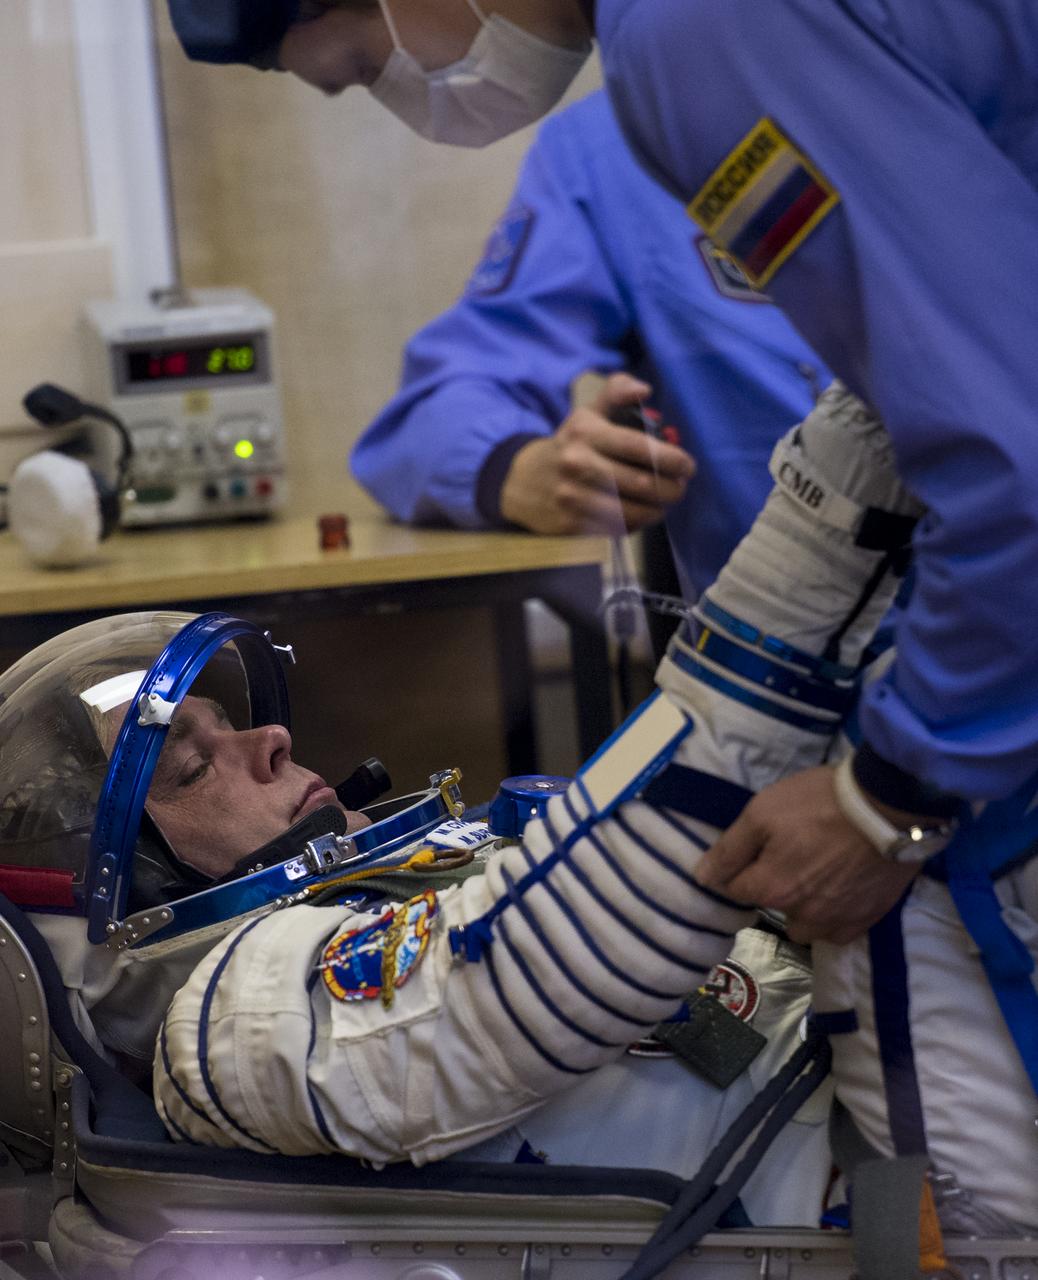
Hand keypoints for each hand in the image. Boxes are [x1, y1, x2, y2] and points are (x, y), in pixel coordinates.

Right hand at [499, 373, 695, 534]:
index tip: (687, 466)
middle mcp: (577, 464)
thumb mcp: (587, 414)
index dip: (671, 458)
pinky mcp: (572, 524)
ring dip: (658, 509)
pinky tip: (641, 513)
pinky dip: (637, 523)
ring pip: (633, 511)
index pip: (638, 447)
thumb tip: (644, 390)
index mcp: (586, 433)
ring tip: (664, 501)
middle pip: (641, 483)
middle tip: (680, 487)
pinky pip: (617, 528)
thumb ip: (616, 392)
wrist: (524, 482)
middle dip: (671, 488)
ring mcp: (573, 497)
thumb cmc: (569, 446)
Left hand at [694, 767, 919, 943]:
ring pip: (805, 927)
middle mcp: (801, 915)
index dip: (737, 867)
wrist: (890, 805)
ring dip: (801, 909)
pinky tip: (838, 892)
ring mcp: (838, 920)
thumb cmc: (820, 802)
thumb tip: (702, 878)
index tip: (752, 848)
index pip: (734, 889)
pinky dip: (833, 918)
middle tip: (788, 855)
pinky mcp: (870, 917)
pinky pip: (839, 931)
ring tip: (813, 878)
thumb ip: (729, 849)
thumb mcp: (762, 812)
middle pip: (771, 906)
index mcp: (771, 889)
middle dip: (771, 887)